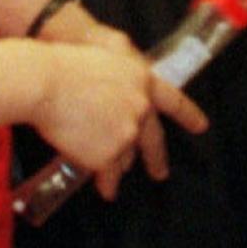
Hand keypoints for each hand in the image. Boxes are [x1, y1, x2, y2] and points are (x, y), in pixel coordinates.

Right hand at [31, 28, 207, 200]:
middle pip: (153, 140)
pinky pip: (108, 173)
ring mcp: (126, 132)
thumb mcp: (104, 61)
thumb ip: (120, 82)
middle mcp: (140, 107)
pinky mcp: (108, 154)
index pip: (172, 99)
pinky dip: (105, 182)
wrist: (46, 82)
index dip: (188, 114)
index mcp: (141, 80)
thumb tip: (122, 103)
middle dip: (157, 160)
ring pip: (125, 157)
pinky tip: (103, 187)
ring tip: (108, 175)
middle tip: (160, 173)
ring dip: (117, 165)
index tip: (200, 126)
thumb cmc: (65, 66)